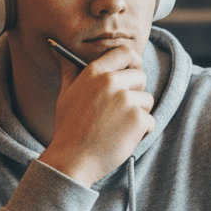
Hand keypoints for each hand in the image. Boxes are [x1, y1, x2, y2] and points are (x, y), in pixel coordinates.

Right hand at [40, 44, 153, 186]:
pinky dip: (142, 132)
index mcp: (95, 72)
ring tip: (118, 126)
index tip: (133, 72)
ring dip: (138, 114)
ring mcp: (126, 100)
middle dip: (135, 93)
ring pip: (147, 100)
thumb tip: (60, 51)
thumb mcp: (67, 94)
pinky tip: (122, 138)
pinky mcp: (138, 119)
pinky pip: (150, 121)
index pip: (126, 53)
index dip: (133, 62)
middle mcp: (112, 82)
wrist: (72, 159)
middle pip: (141, 77)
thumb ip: (70, 70)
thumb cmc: (69, 127)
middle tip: (120, 111)